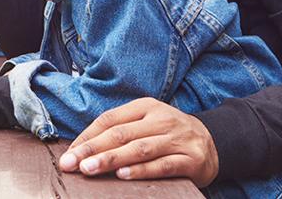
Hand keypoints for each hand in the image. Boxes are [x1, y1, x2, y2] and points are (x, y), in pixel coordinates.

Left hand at [58, 98, 218, 186]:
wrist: (213, 142)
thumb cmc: (167, 134)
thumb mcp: (146, 122)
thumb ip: (119, 131)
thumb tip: (82, 148)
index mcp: (145, 106)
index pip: (109, 119)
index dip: (87, 137)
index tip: (69, 153)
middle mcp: (161, 120)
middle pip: (121, 134)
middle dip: (92, 149)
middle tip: (71, 163)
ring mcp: (177, 139)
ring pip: (139, 149)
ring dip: (111, 159)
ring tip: (90, 169)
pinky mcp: (191, 159)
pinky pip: (162, 165)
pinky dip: (141, 170)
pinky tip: (123, 175)